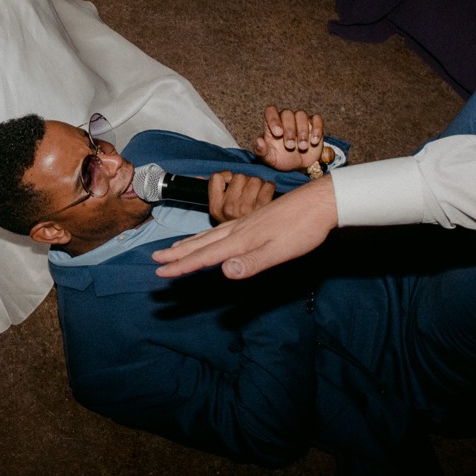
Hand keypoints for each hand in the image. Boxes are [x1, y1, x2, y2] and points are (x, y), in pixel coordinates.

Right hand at [153, 176, 337, 279]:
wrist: (319, 203)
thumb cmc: (303, 230)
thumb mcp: (279, 252)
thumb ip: (252, 262)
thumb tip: (224, 271)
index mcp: (240, 240)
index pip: (205, 256)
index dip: (182, 265)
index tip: (161, 272)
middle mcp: (237, 229)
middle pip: (201, 243)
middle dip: (177, 254)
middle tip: (156, 260)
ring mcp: (244, 223)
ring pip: (208, 235)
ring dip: (188, 244)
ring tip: (173, 249)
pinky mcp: (252, 219)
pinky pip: (220, 229)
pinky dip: (206, 235)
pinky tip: (209, 237)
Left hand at [253, 106, 324, 171]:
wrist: (299, 167)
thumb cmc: (281, 159)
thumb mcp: (269, 159)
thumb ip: (262, 151)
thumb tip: (259, 141)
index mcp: (272, 124)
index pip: (270, 111)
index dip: (273, 119)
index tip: (278, 133)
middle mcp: (286, 119)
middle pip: (287, 113)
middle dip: (289, 130)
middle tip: (290, 146)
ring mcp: (301, 121)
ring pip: (301, 115)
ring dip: (302, 131)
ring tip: (302, 147)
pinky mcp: (314, 125)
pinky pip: (317, 119)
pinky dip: (316, 128)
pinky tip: (314, 141)